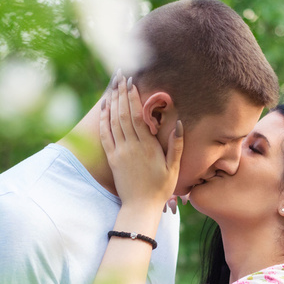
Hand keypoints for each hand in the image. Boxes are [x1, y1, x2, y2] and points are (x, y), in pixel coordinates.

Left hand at [100, 72, 182, 210]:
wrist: (140, 207)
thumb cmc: (160, 188)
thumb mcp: (174, 168)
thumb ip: (177, 145)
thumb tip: (179, 123)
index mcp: (147, 146)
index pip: (137, 116)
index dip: (133, 97)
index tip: (132, 82)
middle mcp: (131, 147)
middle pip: (123, 114)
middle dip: (121, 93)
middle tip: (120, 76)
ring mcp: (119, 152)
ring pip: (113, 121)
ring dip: (112, 102)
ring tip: (113, 85)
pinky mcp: (112, 159)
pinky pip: (105, 135)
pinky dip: (103, 119)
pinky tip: (104, 107)